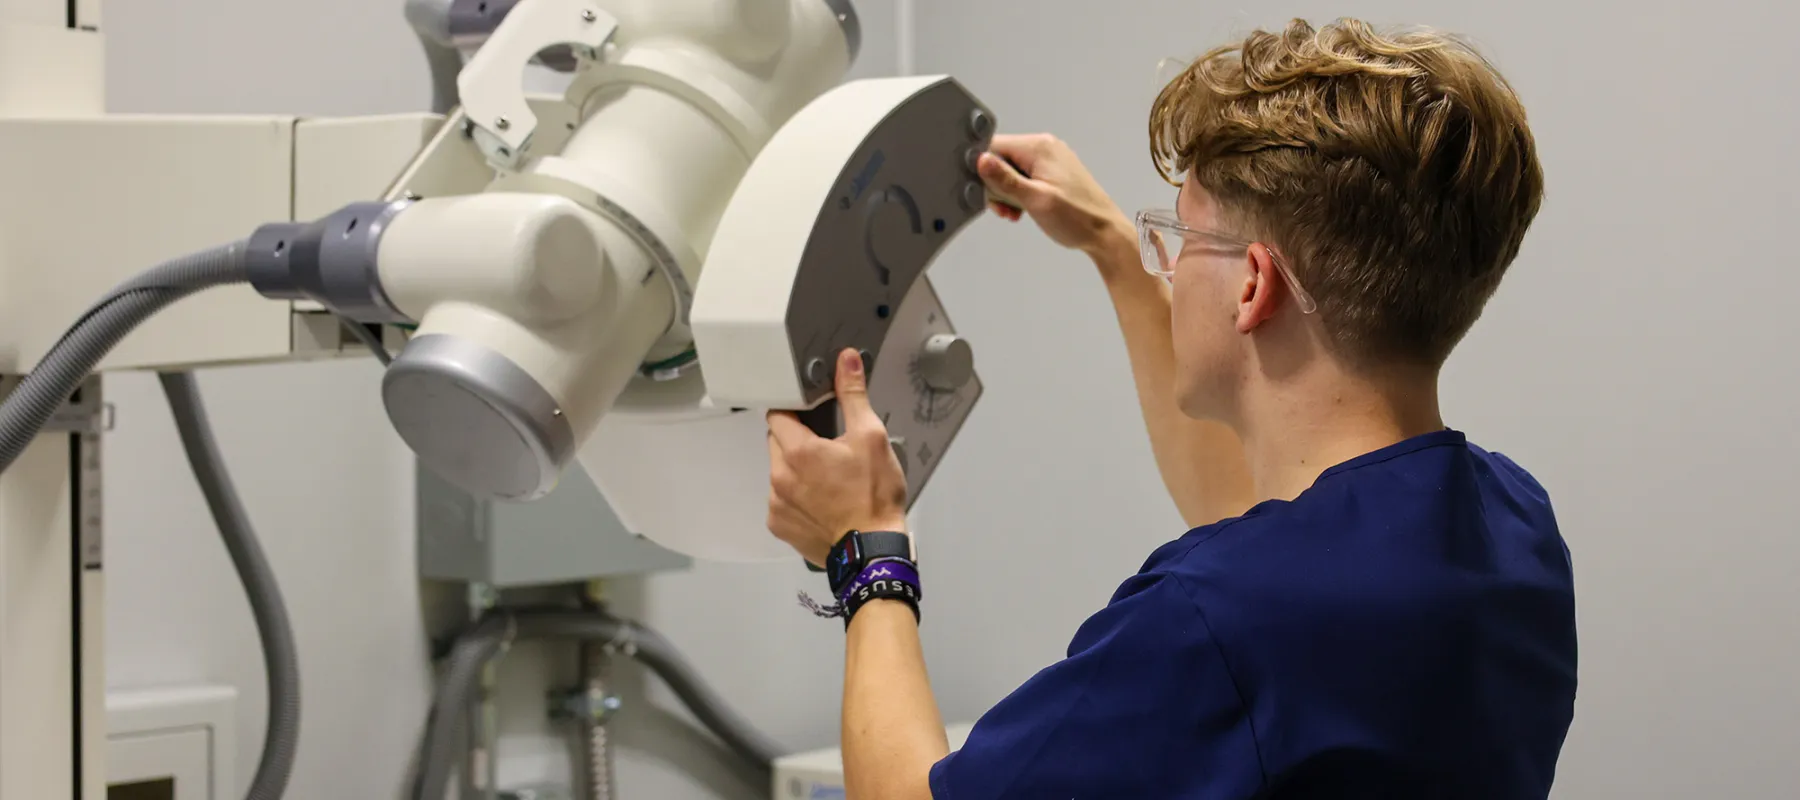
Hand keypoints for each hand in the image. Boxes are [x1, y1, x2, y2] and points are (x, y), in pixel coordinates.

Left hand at [767, 348, 908, 565]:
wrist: (873, 551)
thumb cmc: (874, 496)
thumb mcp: (870, 437)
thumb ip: (853, 395)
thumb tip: (845, 360)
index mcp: (797, 450)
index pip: (778, 413)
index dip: (794, 408)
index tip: (811, 412)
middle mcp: (778, 476)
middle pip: (776, 441)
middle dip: (797, 439)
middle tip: (828, 447)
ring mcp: (776, 503)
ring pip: (778, 471)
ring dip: (795, 469)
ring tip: (828, 479)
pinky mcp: (779, 526)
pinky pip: (780, 500)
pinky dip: (796, 496)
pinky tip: (822, 501)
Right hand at [977, 133, 1135, 257]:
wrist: (1105, 233)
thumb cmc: (1078, 218)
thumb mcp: (1035, 200)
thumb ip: (1005, 180)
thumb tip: (981, 160)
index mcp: (1040, 147)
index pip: (995, 146)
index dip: (983, 169)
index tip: (984, 191)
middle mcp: (1045, 147)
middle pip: (1002, 158)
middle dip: (996, 185)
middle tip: (1004, 207)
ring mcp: (1050, 160)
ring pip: (1012, 171)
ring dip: (1007, 193)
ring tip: (1015, 211)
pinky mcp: (1053, 174)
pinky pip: (1025, 178)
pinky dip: (1019, 194)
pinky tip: (1022, 210)